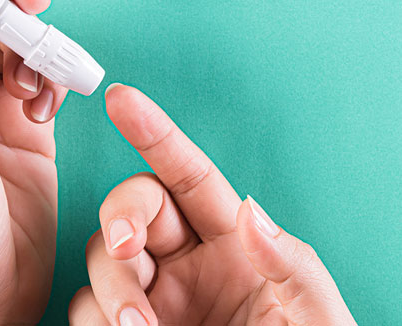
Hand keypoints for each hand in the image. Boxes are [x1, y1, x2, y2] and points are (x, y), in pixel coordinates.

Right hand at [68, 84, 355, 325]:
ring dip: (112, 291)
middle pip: (132, 214)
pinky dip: (98, 323)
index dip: (157, 137)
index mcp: (235, 243)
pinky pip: (89, 315)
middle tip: (129, 251)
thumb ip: (286, 258)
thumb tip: (250, 210)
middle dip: (121, 220)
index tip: (124, 99)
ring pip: (102, 268)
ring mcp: (155, 305)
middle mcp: (188, 267)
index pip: (189, 179)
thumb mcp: (312, 310)